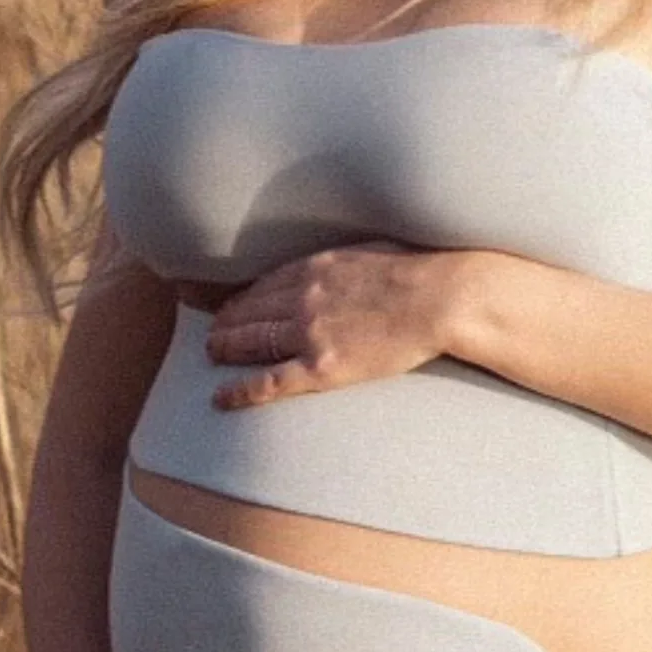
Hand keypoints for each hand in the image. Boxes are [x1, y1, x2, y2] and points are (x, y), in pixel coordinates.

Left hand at [194, 240, 471, 408]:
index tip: (231, 304)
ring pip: (252, 341)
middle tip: (213, 332)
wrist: (439, 298)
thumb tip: (337, 268)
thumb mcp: (369, 252)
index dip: (242, 297)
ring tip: (213, 354)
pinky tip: (221, 399)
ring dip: (226, 348)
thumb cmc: (418, 273)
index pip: (264, 284)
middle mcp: (302, 298)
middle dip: (226, 321)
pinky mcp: (322, 367)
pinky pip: (270, 382)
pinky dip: (241, 391)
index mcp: (314, 268)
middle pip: (249, 311)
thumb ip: (342, 264)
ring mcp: (309, 333)